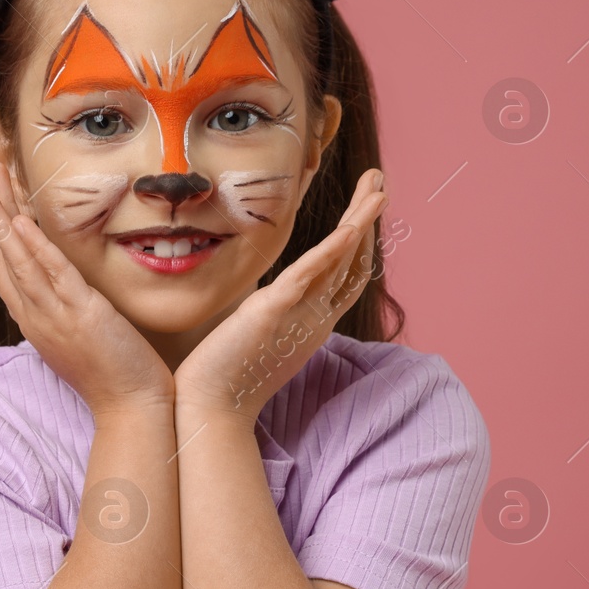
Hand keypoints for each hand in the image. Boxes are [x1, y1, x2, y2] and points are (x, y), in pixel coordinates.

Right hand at [0, 161, 173, 415]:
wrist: (130, 409)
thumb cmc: (110, 376)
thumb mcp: (77, 338)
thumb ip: (63, 311)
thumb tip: (61, 289)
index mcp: (33, 321)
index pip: (4, 269)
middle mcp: (35, 316)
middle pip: (4, 257)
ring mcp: (55, 316)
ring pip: (20, 260)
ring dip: (4, 218)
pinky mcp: (82, 315)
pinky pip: (53, 275)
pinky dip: (34, 246)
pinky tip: (22, 220)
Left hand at [174, 169, 388, 427]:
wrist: (209, 407)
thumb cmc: (225, 376)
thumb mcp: (256, 334)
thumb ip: (267, 313)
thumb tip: (262, 299)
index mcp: (310, 320)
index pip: (345, 272)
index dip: (359, 238)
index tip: (366, 205)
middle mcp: (315, 317)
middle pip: (353, 260)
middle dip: (367, 218)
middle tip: (380, 181)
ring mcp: (300, 315)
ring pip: (341, 260)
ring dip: (361, 221)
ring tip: (377, 187)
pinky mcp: (273, 312)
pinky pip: (311, 276)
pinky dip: (332, 250)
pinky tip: (350, 227)